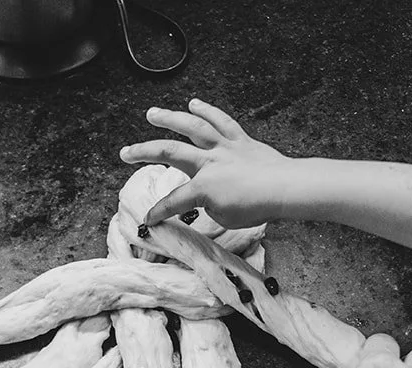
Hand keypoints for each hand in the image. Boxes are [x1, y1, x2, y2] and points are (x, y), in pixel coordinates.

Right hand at [120, 99, 295, 227]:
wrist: (286, 189)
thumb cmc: (259, 206)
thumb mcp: (226, 217)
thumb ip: (209, 206)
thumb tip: (205, 199)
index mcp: (203, 186)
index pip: (173, 201)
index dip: (158, 212)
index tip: (149, 220)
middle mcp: (209, 161)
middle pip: (169, 152)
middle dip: (143, 153)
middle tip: (125, 153)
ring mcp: (224, 147)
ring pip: (192, 127)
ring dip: (169, 118)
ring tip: (152, 113)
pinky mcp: (240, 140)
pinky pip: (221, 121)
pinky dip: (207, 110)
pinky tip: (194, 104)